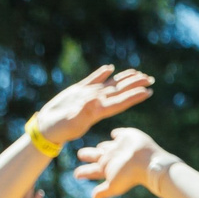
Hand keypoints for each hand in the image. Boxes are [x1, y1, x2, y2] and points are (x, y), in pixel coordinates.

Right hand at [30, 66, 152, 148]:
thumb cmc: (59, 128)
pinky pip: (94, 79)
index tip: (148, 91)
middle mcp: (97, 102)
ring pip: (110, 84)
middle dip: (135, 84)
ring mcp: (89, 95)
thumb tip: (93, 101)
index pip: (121, 102)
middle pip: (120, 91)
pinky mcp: (78, 90)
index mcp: (98, 110)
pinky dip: (102, 73)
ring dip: (124, 78)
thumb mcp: (71, 121)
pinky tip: (110, 68)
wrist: (48, 127)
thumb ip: (82, 112)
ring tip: (137, 72)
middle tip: (150, 79)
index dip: (135, 96)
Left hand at [74, 127, 169, 197]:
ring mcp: (118, 147)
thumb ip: (103, 192)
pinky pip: (118, 134)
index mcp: (106, 169)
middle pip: (96, 156)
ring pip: (106, 146)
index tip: (76, 176)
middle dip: (88, 155)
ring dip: (101, 146)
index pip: (92, 171)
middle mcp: (111, 158)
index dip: (84, 172)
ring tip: (98, 147)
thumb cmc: (130, 175)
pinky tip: (114, 134)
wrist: (147, 162)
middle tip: (80, 155)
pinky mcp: (127, 137)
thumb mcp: (114, 186)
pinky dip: (116, 134)